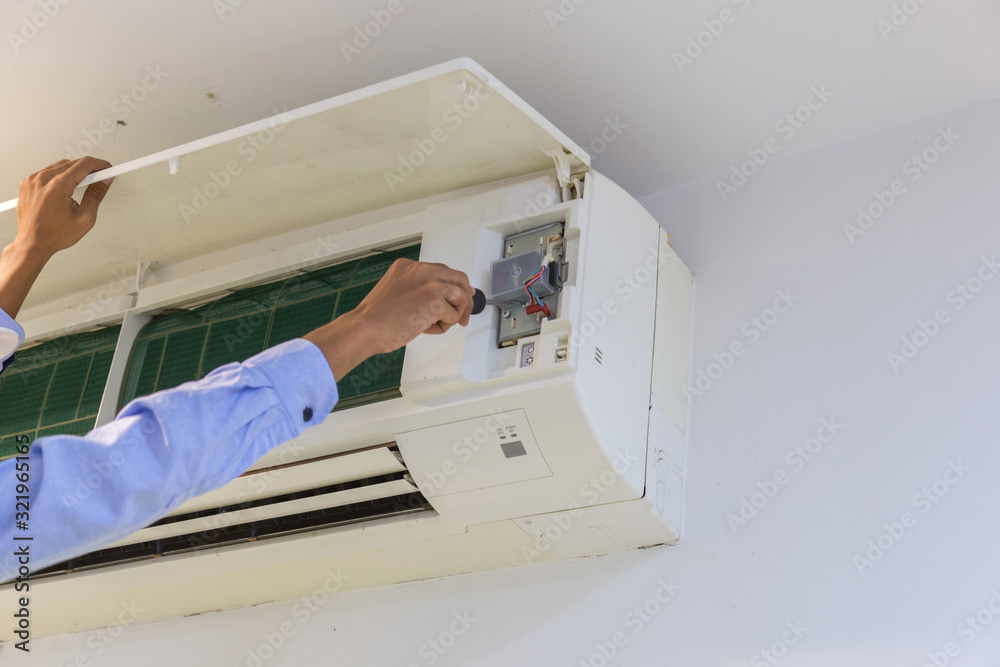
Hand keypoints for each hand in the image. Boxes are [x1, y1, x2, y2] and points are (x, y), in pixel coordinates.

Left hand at [14, 156, 113, 258]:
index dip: (100, 165)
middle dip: (88, 170)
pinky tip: (63, 190)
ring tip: (78, 189)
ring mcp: (33, 180)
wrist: (33, 243)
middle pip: (72, 163)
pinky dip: (58, 177)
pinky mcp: (27, 183)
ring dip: (72, 173)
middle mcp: (43, 179)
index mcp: (58, 186)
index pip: (84, 164)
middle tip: (97, 180)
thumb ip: (96, 195)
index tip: (106, 168)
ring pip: (60, 166)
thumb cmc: (54, 235)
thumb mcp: (85, 218)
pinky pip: (47, 172)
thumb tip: (104, 181)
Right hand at [354, 258, 474, 352]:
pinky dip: (444, 326)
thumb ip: (419, 289)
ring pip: (461, 297)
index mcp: (409, 266)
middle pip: (459, 279)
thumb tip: (446, 297)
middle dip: (464, 300)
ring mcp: (429, 283)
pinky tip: (425, 328)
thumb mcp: (397, 292)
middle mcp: (421, 270)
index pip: (442, 271)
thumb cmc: (377, 318)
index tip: (461, 297)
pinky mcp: (435, 300)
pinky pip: (454, 315)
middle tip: (463, 317)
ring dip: (452, 315)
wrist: (365, 328)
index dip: (455, 286)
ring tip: (433, 325)